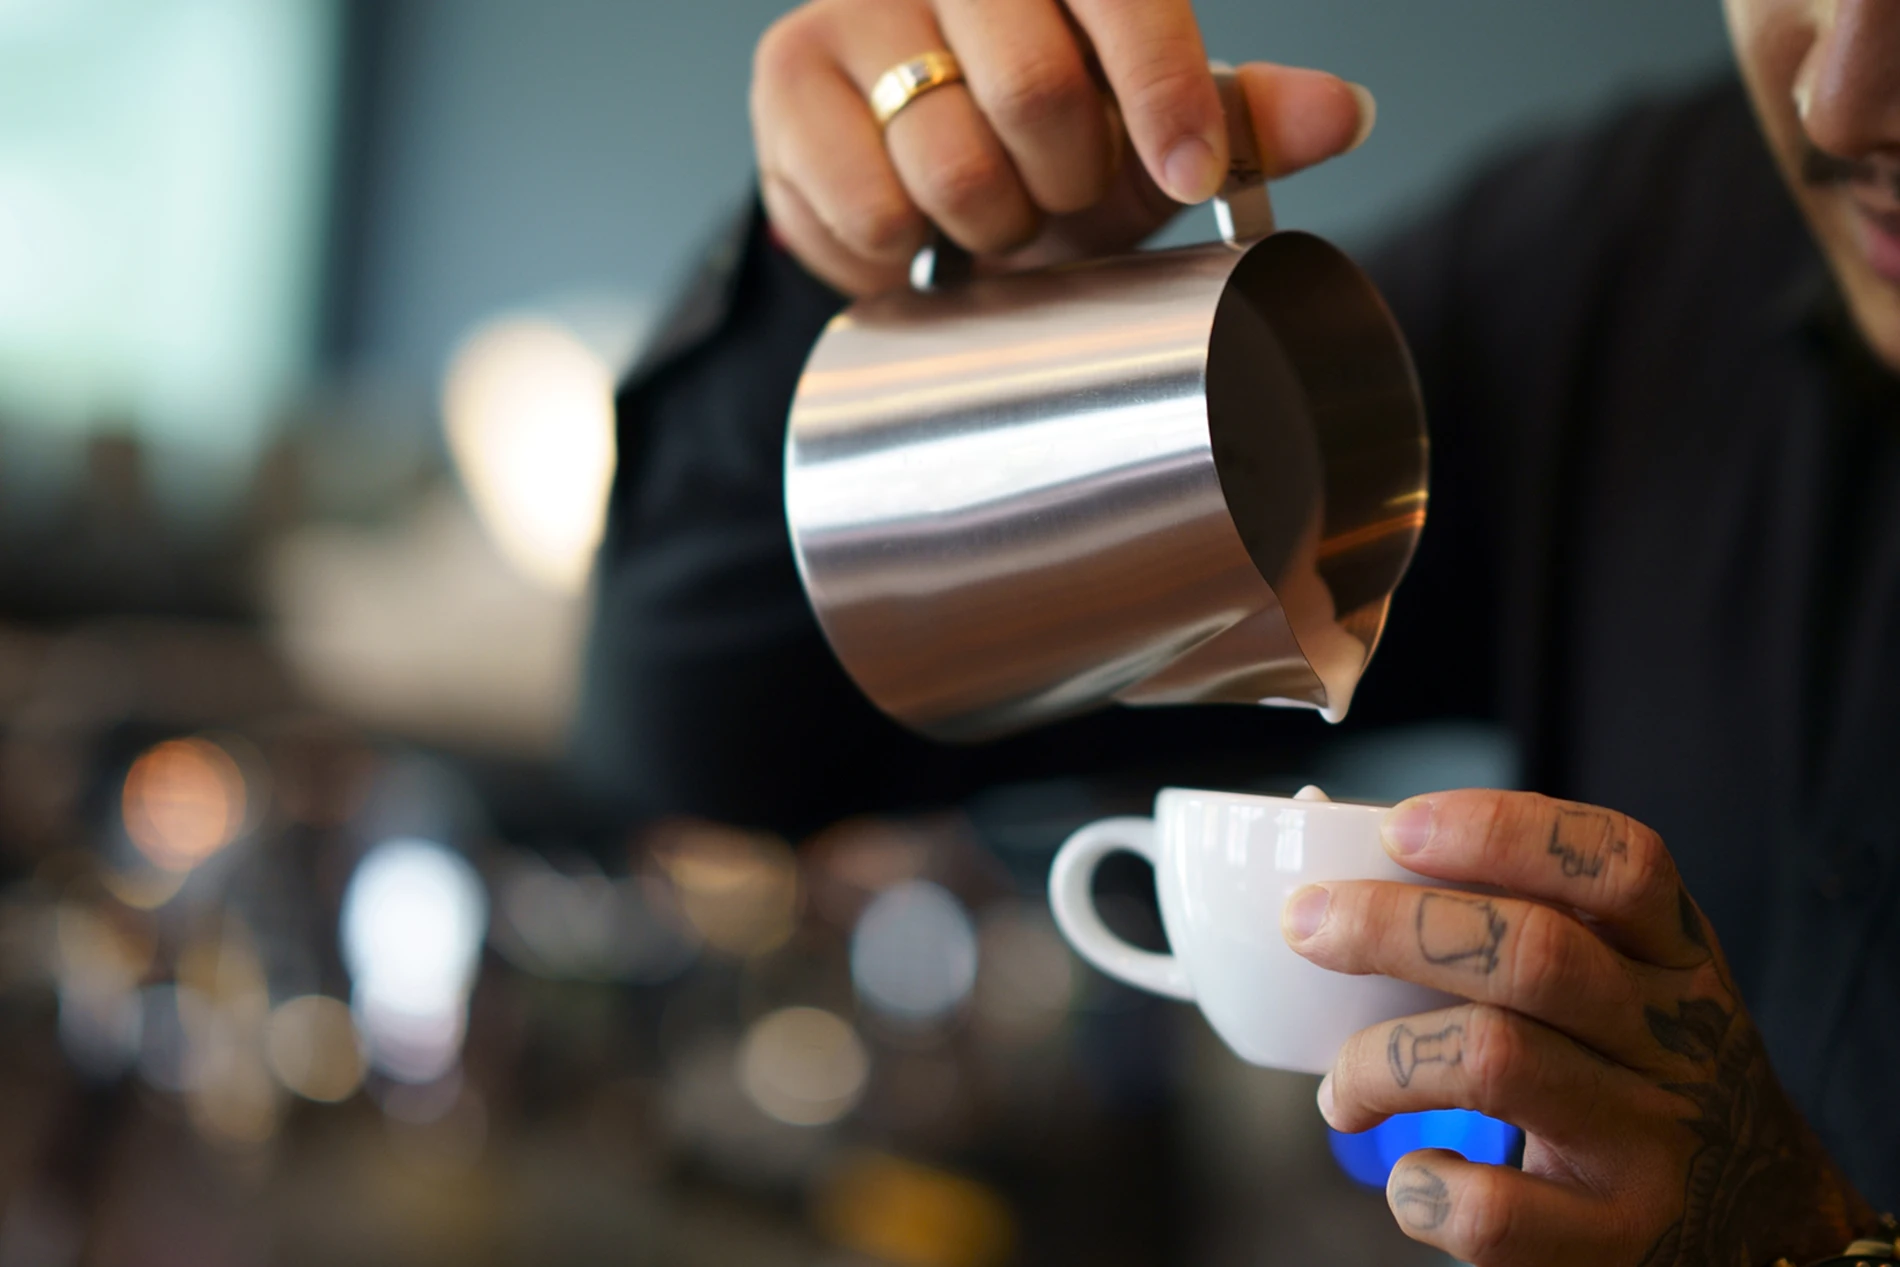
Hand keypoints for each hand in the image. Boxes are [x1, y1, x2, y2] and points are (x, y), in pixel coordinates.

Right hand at [749, 0, 1375, 294]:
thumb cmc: (1045, 144)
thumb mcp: (1152, 134)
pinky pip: (869, 211)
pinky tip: (911, 218)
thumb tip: (1343, 113)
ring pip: (948, 165)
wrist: (906, 169)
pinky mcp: (786, 75)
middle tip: (1054, 195)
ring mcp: (860, 6)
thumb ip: (1239, 121)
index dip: (1164, 96)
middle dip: (1063, 188)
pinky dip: (904, 251)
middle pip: (1036, 95)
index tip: (1187, 175)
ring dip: (986, 228)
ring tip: (985, 210)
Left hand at [1282, 789, 1877, 1265]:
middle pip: (1534, 953)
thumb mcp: (1629, 986)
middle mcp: (1679, 1040)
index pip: (1619, 862)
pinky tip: (1413, 1174)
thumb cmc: (1639, 1077)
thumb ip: (1521, 919)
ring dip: (1378, 1062)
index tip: (1397, 826)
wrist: (1763, 1233)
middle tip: (1306, 924)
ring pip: (1495, 1061)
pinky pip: (1489, 1208)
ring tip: (1342, 1090)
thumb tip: (1329, 848)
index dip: (1501, 830)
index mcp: (1676, 957)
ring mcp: (1652, 1143)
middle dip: (1393, 926)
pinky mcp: (1617, 1241)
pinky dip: (1417, 1186)